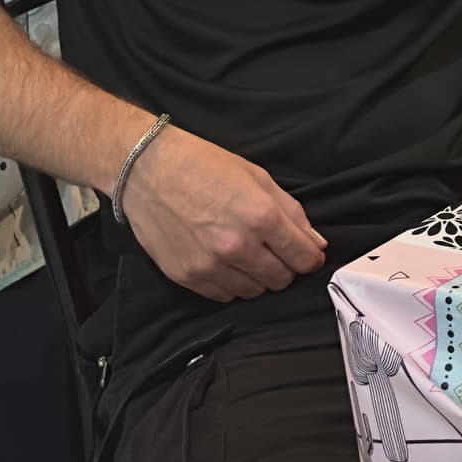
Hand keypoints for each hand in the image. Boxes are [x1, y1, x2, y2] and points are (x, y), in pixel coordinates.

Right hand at [120, 126, 330, 300]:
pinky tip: (224, 262)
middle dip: (285, 268)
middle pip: (281, 280)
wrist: (146, 170)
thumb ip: (291, 212)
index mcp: (261, 216)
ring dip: (257, 278)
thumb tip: (315, 243)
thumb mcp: (257, 177)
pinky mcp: (188, 277)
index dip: (310, 258)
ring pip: (254, 292)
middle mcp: (237, 246)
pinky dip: (231, 284)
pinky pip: (223, 296)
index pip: (304, 258)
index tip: (306, 254)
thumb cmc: (203, 165)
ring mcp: (210, 265)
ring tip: (246, 254)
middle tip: (274, 251)